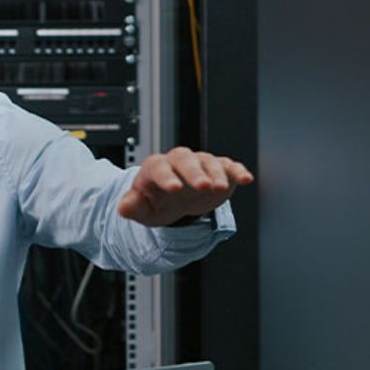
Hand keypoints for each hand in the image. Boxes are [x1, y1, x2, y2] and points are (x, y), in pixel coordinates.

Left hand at [116, 147, 253, 226]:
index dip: (166, 177)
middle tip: (203, 186)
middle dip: (195, 173)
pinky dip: (238, 171)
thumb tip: (123, 208)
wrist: (172, 199)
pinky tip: (245, 179)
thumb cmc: (155, 201)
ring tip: (221, 188)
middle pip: (186, 161)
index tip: (174, 189)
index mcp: (156, 168)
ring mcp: (200, 164)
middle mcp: (178, 162)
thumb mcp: (141, 209)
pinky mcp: (218, 170)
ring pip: (208, 162)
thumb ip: (132, 207)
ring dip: (216, 174)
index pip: (158, 168)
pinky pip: (229, 166)